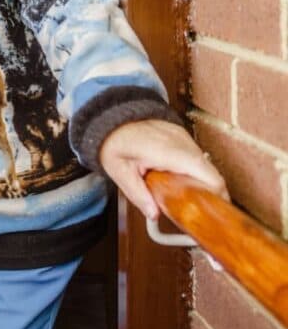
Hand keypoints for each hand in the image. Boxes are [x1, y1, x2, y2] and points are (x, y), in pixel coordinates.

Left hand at [98, 119, 228, 219]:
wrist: (111, 114)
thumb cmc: (113, 138)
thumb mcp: (119, 170)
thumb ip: (137, 193)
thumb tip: (153, 214)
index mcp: (170, 153)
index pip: (209, 176)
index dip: (218, 197)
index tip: (216, 213)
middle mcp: (182, 143)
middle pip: (211, 173)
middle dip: (210, 194)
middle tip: (201, 212)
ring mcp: (183, 137)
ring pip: (205, 165)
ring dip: (202, 182)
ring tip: (189, 198)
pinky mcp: (181, 135)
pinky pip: (195, 156)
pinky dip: (193, 171)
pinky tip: (180, 181)